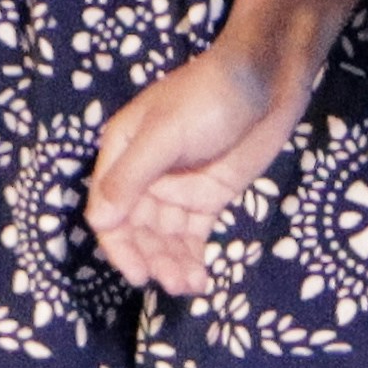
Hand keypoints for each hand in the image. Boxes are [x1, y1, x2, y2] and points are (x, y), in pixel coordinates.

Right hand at [81, 38, 302, 299]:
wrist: (267, 81)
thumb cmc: (209, 98)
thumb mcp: (165, 135)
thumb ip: (131, 177)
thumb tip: (100, 220)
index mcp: (122, 152)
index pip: (109, 208)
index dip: (119, 244)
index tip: (138, 273)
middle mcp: (144, 174)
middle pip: (136, 228)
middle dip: (151, 257)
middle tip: (171, 283)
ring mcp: (177, 187)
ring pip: (164, 237)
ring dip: (172, 263)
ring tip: (190, 286)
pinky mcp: (208, 196)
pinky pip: (192, 235)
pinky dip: (192, 257)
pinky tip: (199, 278)